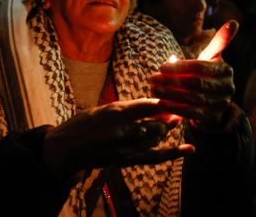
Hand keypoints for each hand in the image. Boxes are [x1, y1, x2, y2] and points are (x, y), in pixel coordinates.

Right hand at [43, 98, 193, 178]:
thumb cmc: (84, 125)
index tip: (176, 94)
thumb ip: (129, 108)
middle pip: (155, 126)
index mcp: (115, 114)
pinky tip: (189, 150)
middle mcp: (122, 133)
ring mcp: (125, 149)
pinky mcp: (126, 161)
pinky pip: (154, 158)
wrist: (66, 150)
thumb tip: (153, 104)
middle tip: (178, 109)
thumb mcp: (105, 109)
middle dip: (169, 118)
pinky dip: (172, 153)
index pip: (146, 106)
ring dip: (166, 130)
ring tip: (176, 121)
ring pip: (155, 140)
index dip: (164, 101)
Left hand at [151, 22, 237, 130]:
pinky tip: (161, 103)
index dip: (180, 67)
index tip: (161, 66)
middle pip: (195, 83)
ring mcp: (220, 104)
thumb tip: (234, 22)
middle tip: (153, 78)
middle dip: (172, 81)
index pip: (200, 67)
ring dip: (170, 95)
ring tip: (153, 90)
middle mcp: (227, 88)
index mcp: (226, 70)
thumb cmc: (208, 74)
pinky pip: (190, 113)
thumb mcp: (213, 58)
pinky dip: (174, 108)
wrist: (214, 103)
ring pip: (191, 99)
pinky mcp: (211, 117)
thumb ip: (220, 42)